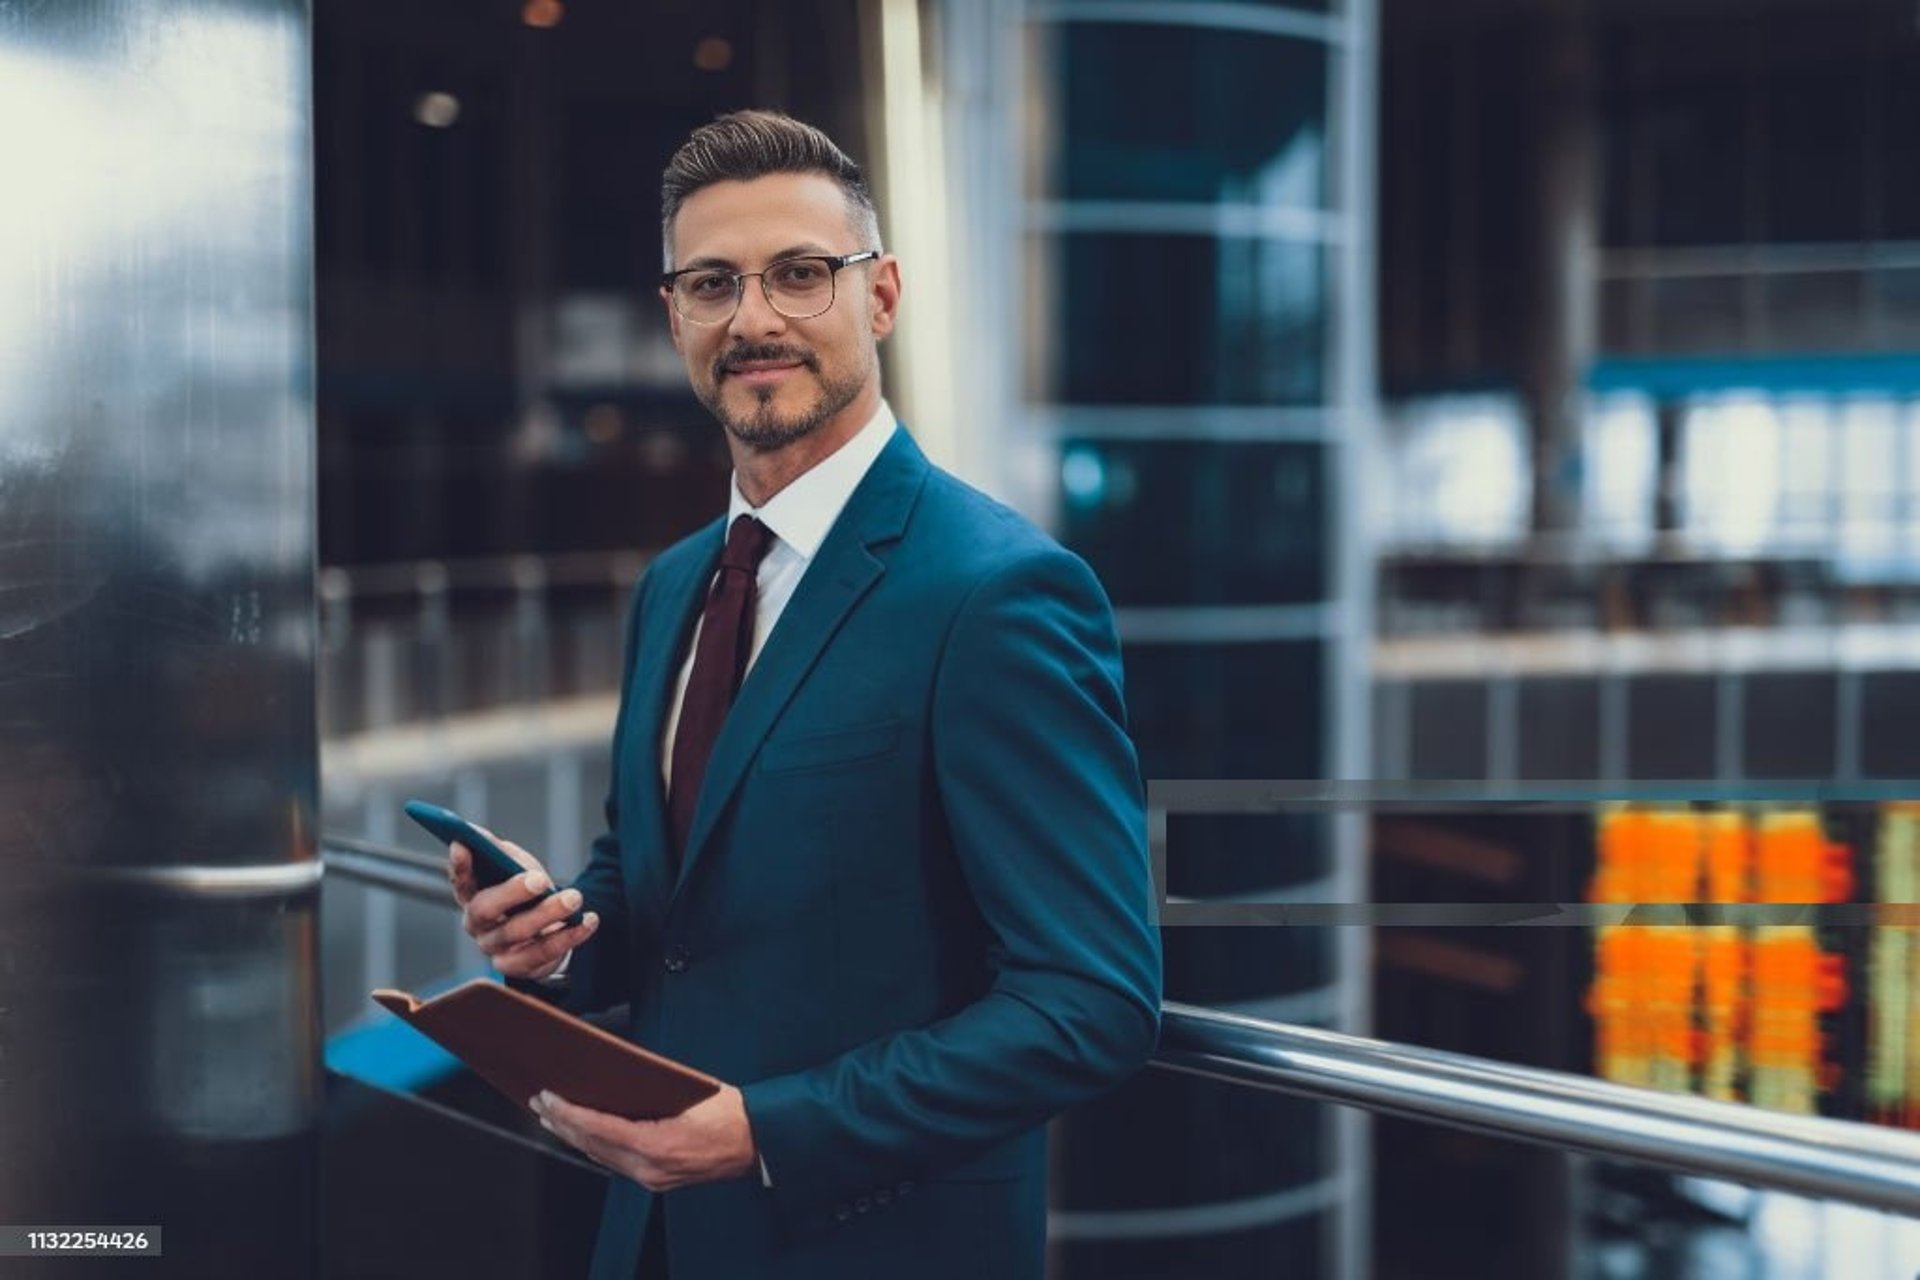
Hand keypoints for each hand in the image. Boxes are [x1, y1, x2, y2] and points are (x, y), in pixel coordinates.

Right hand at [448, 830, 597, 980]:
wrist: (545, 934)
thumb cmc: (526, 894)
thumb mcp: (515, 868)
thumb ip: (500, 853)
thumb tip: (479, 835)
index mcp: (472, 896)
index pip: (460, 880)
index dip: (459, 866)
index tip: (462, 845)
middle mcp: (477, 925)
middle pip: (486, 909)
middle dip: (512, 892)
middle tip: (540, 879)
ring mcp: (495, 949)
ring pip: (518, 932)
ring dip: (548, 913)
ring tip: (574, 898)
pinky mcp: (518, 967)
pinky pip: (543, 953)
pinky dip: (569, 936)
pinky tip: (588, 921)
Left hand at [528, 1085, 758, 1190]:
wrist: (760, 1144)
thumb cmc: (732, 1114)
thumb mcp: (691, 1090)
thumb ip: (652, 1089)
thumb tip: (614, 1075)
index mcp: (659, 1145)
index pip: (600, 1128)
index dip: (569, 1113)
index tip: (548, 1097)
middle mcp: (651, 1169)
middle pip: (593, 1145)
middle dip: (562, 1123)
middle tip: (539, 1103)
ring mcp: (653, 1178)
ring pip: (601, 1156)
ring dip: (573, 1136)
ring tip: (551, 1117)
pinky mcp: (657, 1180)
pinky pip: (616, 1162)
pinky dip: (594, 1145)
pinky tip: (583, 1133)